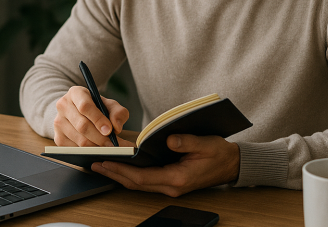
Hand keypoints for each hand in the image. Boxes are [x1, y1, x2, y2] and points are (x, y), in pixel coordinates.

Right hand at [53, 86, 129, 146]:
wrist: (77, 112)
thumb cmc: (96, 108)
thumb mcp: (109, 105)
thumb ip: (118, 112)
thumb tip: (116, 127)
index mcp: (75, 93)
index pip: (85, 106)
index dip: (98, 119)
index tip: (109, 130)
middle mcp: (63, 106)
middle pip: (82, 126)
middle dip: (100, 138)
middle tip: (112, 145)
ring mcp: (58, 122)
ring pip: (79, 140)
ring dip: (96, 147)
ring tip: (108, 149)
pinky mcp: (58, 137)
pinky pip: (74, 149)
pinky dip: (88, 152)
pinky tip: (96, 150)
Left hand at [91, 134, 239, 196]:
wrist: (232, 164)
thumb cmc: (219, 153)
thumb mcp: (205, 143)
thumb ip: (186, 142)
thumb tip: (167, 139)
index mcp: (178, 178)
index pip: (143, 177)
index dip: (122, 171)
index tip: (107, 163)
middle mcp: (172, 186)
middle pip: (137, 184)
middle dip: (115, 174)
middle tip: (96, 165)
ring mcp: (171, 186)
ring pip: (140, 184)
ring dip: (121, 176)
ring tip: (103, 166)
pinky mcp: (171, 182)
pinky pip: (147, 181)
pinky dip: (132, 175)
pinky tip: (122, 167)